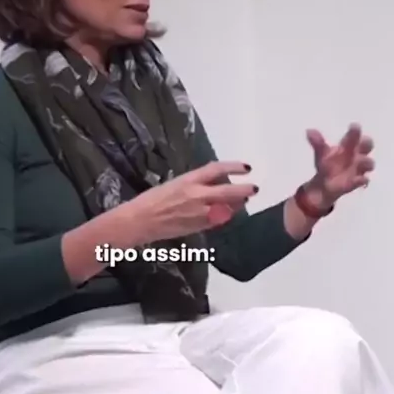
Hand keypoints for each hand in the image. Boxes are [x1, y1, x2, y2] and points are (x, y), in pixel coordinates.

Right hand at [132, 161, 258, 243]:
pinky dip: (225, 215)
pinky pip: (218, 220)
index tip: (246, 168)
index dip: (234, 167)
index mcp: (189, 180)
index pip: (217, 170)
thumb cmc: (152, 200)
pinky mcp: (198, 227)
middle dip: (244, 189)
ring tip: (243, 200)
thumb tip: (213, 183)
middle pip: (228, 191)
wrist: (140, 221)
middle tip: (254, 187)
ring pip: (227, 208)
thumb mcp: (174, 184)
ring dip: (237, 204)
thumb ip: (195, 184)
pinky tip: (228, 212)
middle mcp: (197, 195)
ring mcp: (199, 213)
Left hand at [304, 123, 374, 209]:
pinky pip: (364, 180)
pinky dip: (362, 179)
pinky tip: (359, 179)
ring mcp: (359, 168)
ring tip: (358, 162)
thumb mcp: (321, 153)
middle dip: (367, 143)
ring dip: (365, 161)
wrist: (326, 184)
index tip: (354, 126)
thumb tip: (309, 131)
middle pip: (367, 145)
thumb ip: (318, 143)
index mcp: (348, 146)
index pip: (355, 136)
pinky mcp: (358, 181)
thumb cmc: (327, 164)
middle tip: (363, 143)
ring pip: (369, 162)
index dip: (356, 131)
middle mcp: (357, 155)